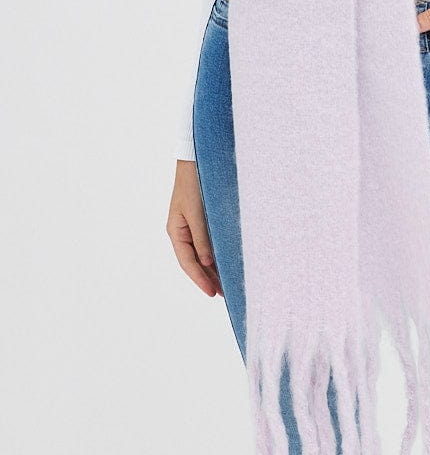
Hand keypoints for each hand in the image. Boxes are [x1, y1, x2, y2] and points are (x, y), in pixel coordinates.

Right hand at [166, 160, 223, 297]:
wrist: (197, 159)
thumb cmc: (194, 183)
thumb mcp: (197, 212)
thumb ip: (202, 237)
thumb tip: (208, 263)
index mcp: (176, 231)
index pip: (188, 262)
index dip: (200, 279)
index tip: (212, 294)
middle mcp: (182, 232)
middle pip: (195, 262)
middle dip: (208, 279)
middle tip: (225, 294)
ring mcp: (192, 227)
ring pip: (202, 255)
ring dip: (213, 270)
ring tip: (227, 285)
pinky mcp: (203, 221)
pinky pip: (208, 244)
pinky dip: (217, 255)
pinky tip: (226, 263)